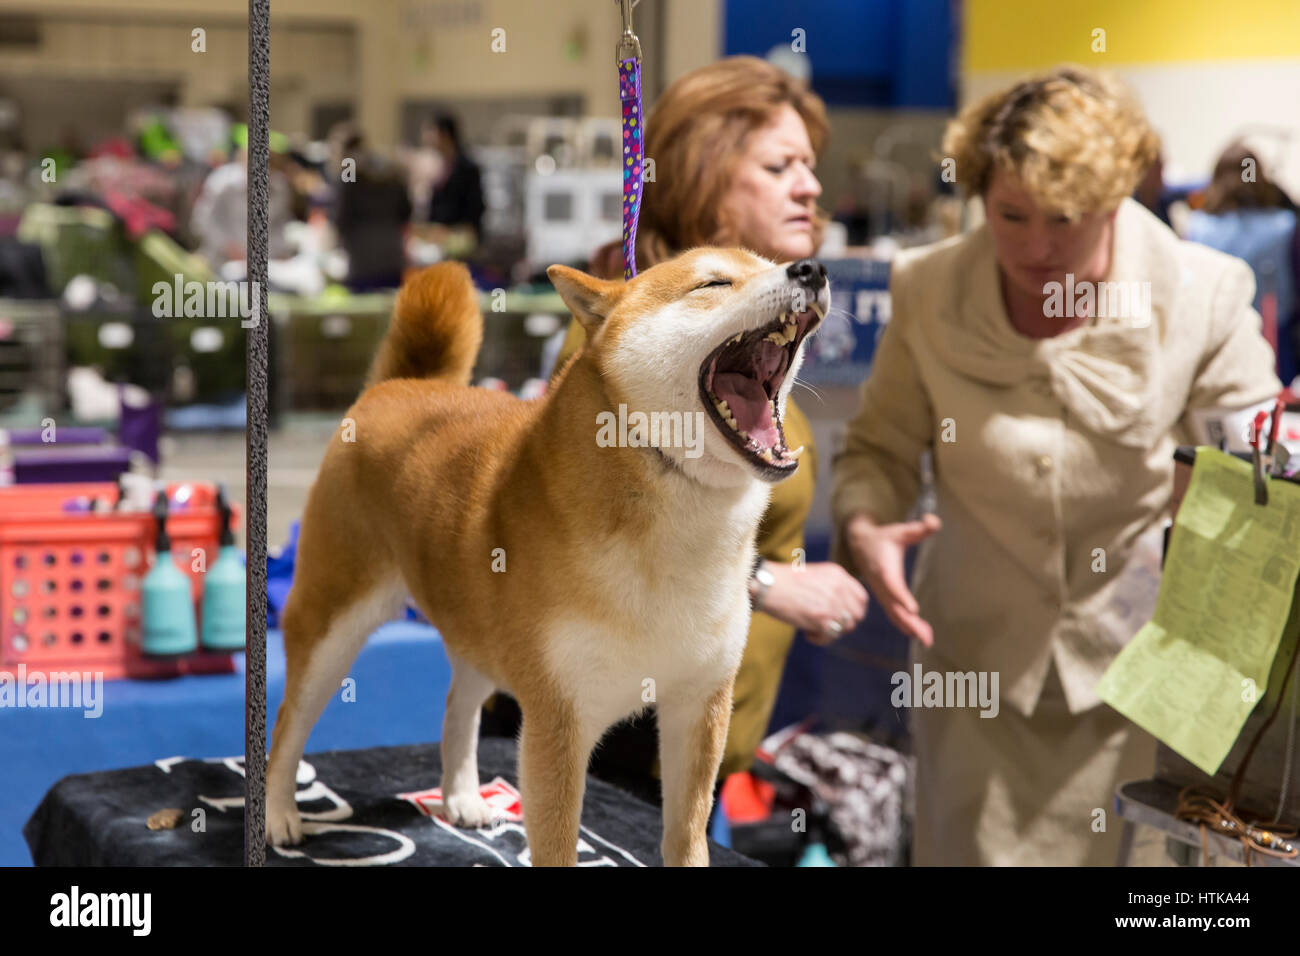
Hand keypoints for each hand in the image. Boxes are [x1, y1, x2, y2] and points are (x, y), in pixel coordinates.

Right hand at [756, 560, 868, 644]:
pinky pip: (832, 637)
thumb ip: (832, 587)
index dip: (854, 611)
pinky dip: (820, 639)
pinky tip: (807, 634)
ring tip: (813, 629)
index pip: (862, 598)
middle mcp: (839, 587)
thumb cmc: (785, 581)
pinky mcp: (822, 618)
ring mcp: (832, 603)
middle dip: (844, 624)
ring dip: (831, 632)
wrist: (767, 585)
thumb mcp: (815, 575)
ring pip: (846, 628)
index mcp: (838, 574)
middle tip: (826, 625)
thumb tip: (843, 610)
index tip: (842, 616)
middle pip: (856, 615)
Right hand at [843, 512, 941, 646]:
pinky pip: (894, 615)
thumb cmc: (884, 537)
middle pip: (894, 607)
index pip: (893, 585)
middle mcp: (882, 585)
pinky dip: (906, 625)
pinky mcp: (885, 599)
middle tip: (926, 637)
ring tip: (927, 640)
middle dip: (909, 622)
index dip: (902, 597)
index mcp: (884, 569)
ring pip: (894, 614)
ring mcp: (882, 594)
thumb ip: (918, 528)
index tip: (912, 610)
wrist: (861, 545)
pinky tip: (919, 635)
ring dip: (910, 628)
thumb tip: (934, 522)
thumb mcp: (900, 530)